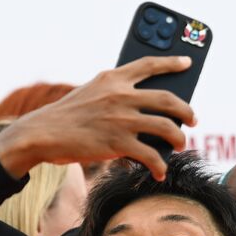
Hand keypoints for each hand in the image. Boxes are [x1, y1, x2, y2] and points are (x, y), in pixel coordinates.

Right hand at [0, 55, 196, 179]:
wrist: (42, 133)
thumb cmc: (66, 116)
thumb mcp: (90, 93)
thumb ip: (115, 94)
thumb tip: (147, 113)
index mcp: (113, 78)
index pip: (149, 64)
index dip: (172, 62)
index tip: (187, 63)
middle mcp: (121, 95)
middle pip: (168, 99)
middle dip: (186, 111)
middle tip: (193, 120)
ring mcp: (121, 119)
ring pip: (166, 127)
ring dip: (179, 138)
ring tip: (179, 145)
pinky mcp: (117, 144)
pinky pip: (150, 156)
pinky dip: (159, 166)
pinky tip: (159, 172)